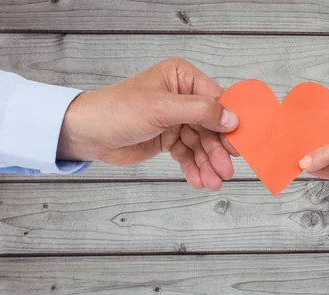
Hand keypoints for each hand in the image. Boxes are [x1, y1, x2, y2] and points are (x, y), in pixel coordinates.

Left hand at [57, 57, 238, 190]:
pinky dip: (194, 167)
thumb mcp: (162, 108)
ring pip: (201, 143)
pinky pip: (187, 153)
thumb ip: (200, 111)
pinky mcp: (168, 138)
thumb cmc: (118, 111)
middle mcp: (182, 96)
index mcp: (182, 77)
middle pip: (211, 126)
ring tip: (214, 182)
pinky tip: (198, 181)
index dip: (230, 122)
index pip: (216, 99)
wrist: (86, 133)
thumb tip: (233, 119)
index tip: (242, 143)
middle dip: (217, 150)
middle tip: (226, 171)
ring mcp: (175, 118)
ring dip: (207, 163)